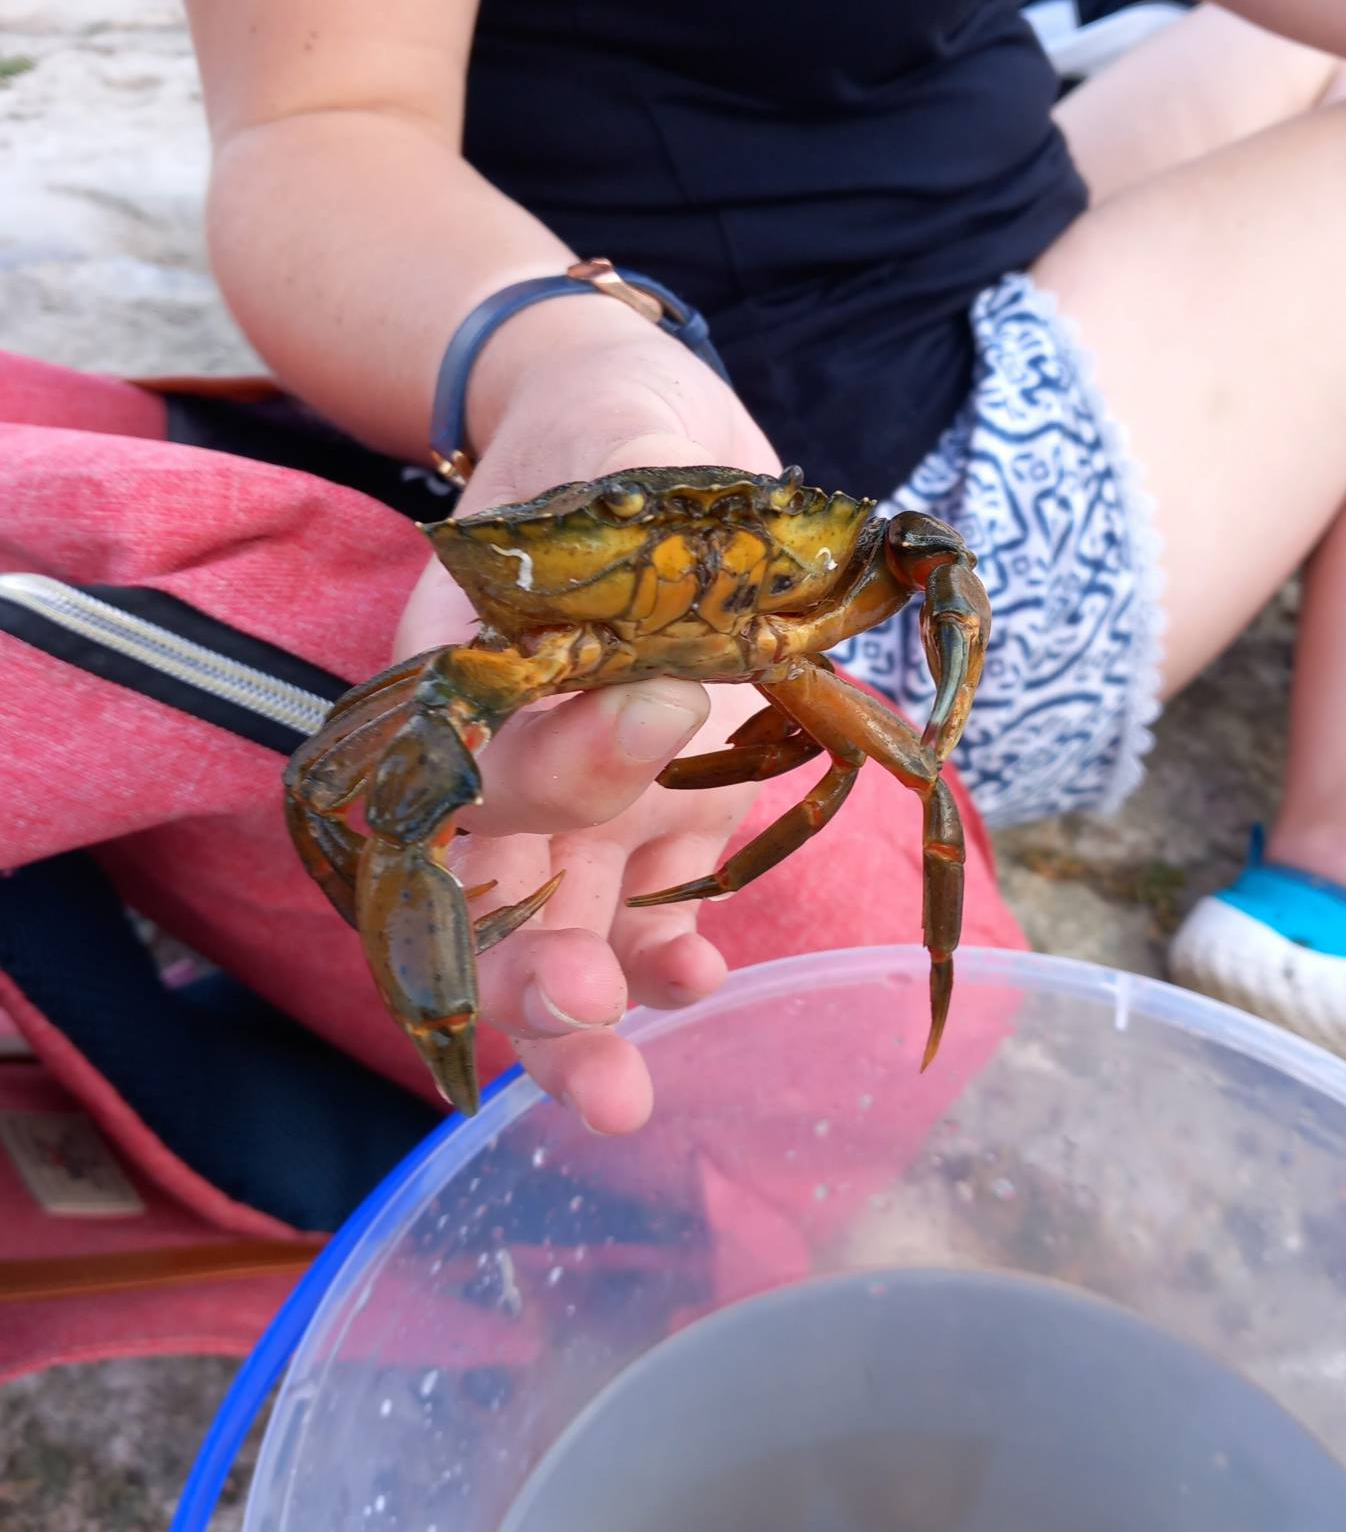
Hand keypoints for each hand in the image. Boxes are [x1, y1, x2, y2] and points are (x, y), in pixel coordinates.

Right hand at [393, 301, 780, 1134]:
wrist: (650, 450)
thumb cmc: (616, 434)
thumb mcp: (616, 435)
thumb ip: (625, 511)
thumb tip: (654, 594)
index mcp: (458, 671)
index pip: (476, 753)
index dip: (558, 764)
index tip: (665, 712)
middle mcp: (503, 754)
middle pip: (484, 890)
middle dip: (525, 970)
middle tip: (588, 1017)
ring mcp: (574, 799)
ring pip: (551, 928)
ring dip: (583, 1011)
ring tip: (620, 1097)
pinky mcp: (649, 817)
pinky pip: (641, 910)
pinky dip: (665, 958)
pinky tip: (700, 988)